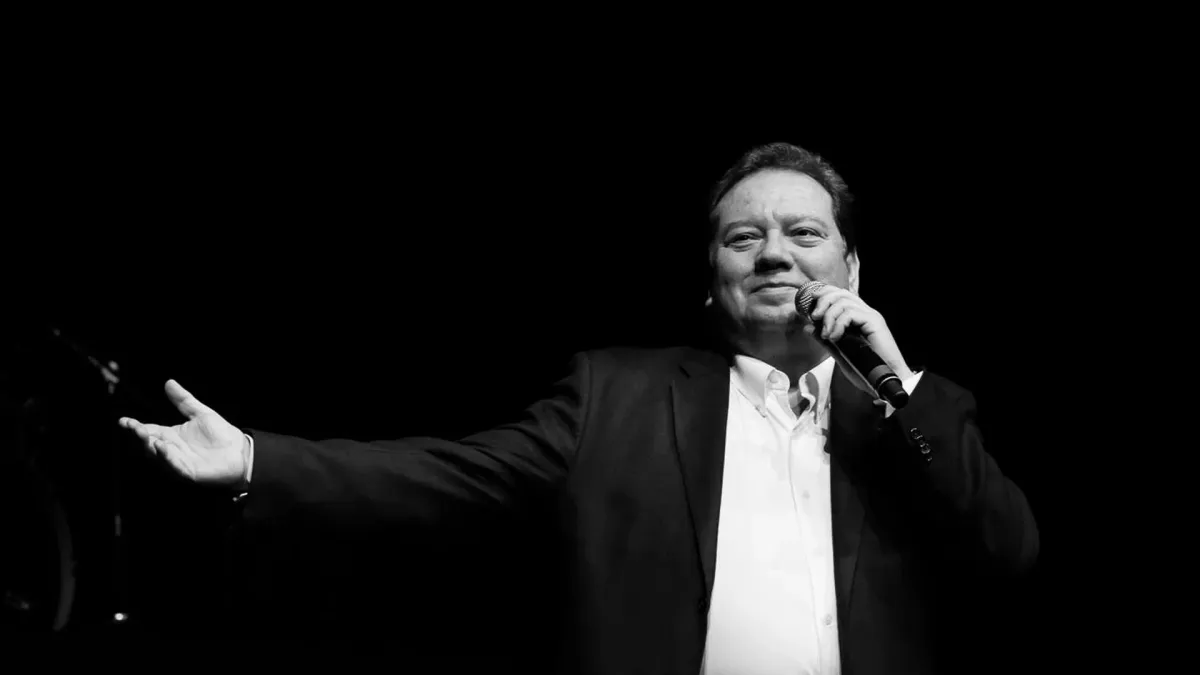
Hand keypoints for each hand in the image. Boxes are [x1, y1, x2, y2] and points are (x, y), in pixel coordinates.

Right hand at [119, 380, 247, 485]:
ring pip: (157, 456)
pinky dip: (167, 458)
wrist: (241, 452)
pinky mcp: (188, 473)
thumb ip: (183, 400)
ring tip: (144, 434)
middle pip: (148, 443)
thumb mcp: (200, 413)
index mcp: (171, 436)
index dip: (135, 426)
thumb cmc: (221, 435)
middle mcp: (171, 450)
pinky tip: (163, 447)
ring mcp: (178, 462)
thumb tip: (169, 382)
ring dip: (149, 446)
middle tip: (133, 426)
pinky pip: (174, 466)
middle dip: (139, 435)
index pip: (148, 430)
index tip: (124, 420)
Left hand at [807, 285, 912, 393]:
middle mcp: (866, 313)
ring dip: (829, 316)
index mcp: (859, 317)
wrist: (884, 381)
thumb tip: (807, 327)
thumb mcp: (840, 353)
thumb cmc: (866, 370)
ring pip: (844, 302)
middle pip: (842, 293)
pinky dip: (838, 324)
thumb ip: (825, 340)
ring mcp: (871, 316)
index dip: (825, 293)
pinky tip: (834, 337)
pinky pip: (850, 314)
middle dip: (824, 301)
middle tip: (814, 317)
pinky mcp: (875, 322)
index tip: (811, 300)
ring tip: (826, 335)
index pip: (842, 295)